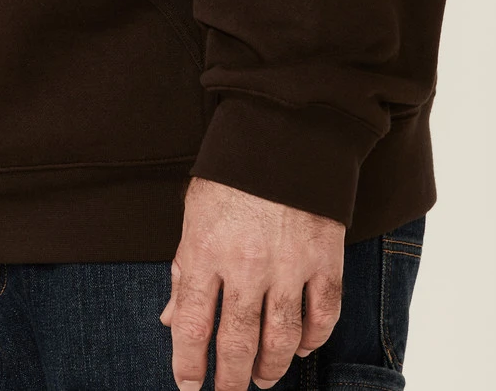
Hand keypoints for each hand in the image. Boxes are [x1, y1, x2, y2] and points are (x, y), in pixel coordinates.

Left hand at [161, 177, 344, 390]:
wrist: (284, 131)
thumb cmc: (232, 171)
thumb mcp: (194, 212)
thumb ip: (184, 267)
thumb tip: (171, 318)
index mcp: (205, 250)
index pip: (191, 325)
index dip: (188, 365)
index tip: (189, 387)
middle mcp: (245, 265)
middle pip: (236, 342)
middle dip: (229, 378)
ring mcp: (288, 265)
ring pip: (280, 340)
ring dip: (270, 367)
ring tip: (261, 377)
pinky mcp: (324, 259)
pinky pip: (322, 316)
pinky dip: (313, 339)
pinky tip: (302, 347)